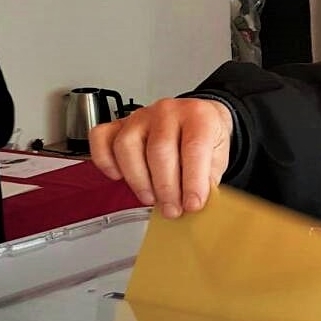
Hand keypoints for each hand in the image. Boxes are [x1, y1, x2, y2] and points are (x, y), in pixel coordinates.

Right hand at [90, 98, 232, 217]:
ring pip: (128, 146)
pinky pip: (102, 138)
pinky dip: (105, 161)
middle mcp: (168, 111)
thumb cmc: (207, 138)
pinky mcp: (119, 123)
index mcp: (198, 116)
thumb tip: (193, 205)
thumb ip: (207, 180)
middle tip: (172, 210)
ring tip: (151, 198)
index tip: (192, 204)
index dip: (192, 181)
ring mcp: (141, 116)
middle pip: (159, 150)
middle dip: (165, 188)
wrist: (199, 118)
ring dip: (138, 180)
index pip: (194, 148)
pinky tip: (119, 177)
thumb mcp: (218, 158)